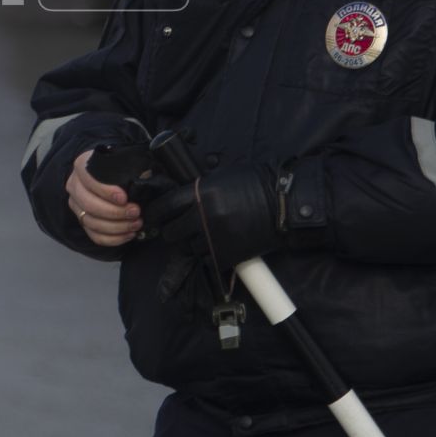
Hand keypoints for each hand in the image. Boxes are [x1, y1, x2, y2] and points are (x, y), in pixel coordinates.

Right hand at [67, 148, 142, 247]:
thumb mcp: (123, 160)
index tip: (124, 198)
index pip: (89, 180)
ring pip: (92, 223)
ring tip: (136, 224)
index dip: (106, 191)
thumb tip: (144, 177)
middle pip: (89, 205)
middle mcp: (74, 186)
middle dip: (115, 212)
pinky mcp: (83, 221)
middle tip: (136, 212)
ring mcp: (76, 206)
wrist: (108, 175)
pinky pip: (95, 236)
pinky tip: (129, 234)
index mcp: (82, 167)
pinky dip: (113, 239)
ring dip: (117, 227)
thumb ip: (131, 165)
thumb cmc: (117, 166)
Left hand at [144, 165, 280, 267]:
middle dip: (173, 230)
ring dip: (192, 243)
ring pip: (188, 247)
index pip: (165, 206)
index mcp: (199, 193)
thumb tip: (179, 196)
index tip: (152, 217)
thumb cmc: (254, 185)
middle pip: (172, 231)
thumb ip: (198, 188)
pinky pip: (205, 258)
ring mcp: (213, 238)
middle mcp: (202, 216)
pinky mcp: (225, 254)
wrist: (283, 206)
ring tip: (202, 236)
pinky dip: (207, 254)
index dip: (155, 213)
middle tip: (178, 228)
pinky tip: (215, 245)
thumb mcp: (221, 178)